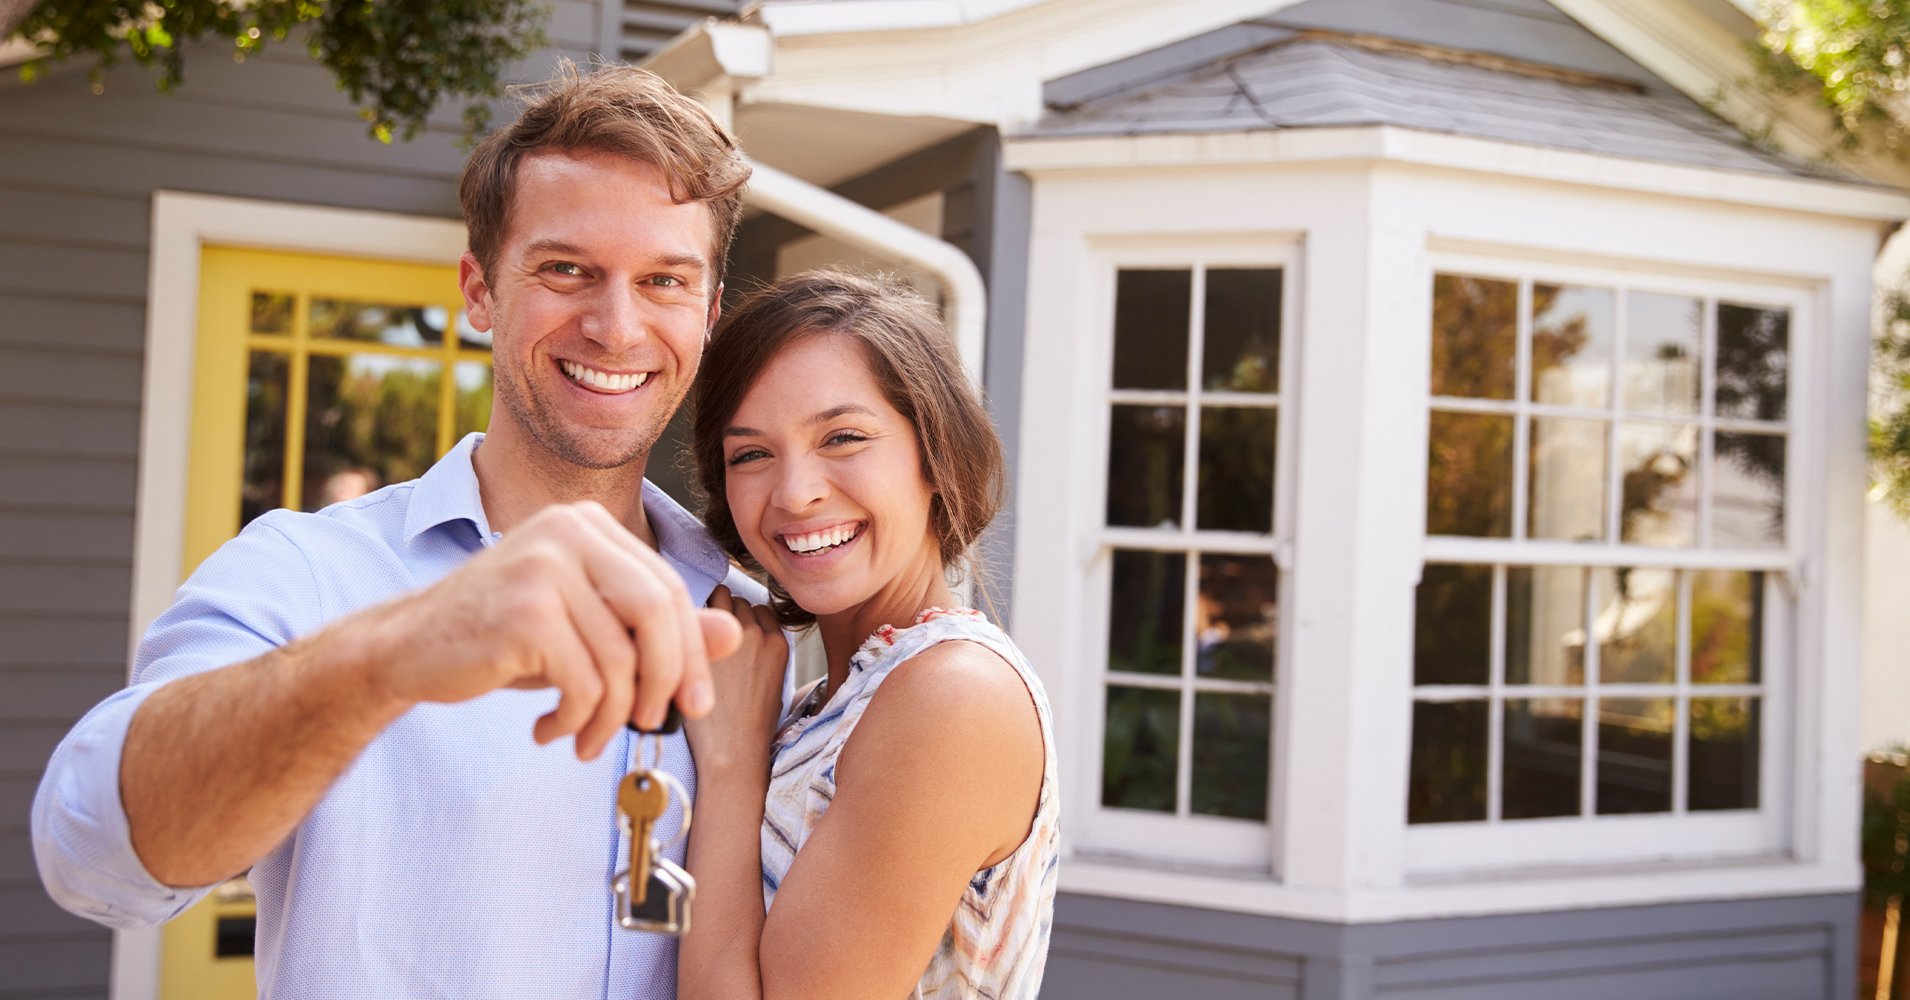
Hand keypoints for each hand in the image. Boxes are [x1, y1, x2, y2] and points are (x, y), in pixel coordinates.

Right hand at [353, 501, 743, 758]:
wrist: (404, 650)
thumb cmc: (503, 639)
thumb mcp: (587, 630)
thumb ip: (657, 629)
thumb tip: (733, 634)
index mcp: (589, 524)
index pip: (668, 589)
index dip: (691, 652)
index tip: (693, 703)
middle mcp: (568, 530)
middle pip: (658, 614)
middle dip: (667, 680)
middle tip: (654, 725)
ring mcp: (544, 565)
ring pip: (621, 658)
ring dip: (612, 716)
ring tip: (586, 739)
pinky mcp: (525, 611)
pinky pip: (586, 682)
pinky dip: (578, 720)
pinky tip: (550, 731)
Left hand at [685, 585, 788, 775]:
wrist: (732, 748)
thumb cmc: (750, 724)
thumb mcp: (773, 683)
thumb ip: (763, 652)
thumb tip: (744, 635)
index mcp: (779, 642)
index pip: (759, 609)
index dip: (743, 619)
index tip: (729, 634)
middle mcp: (759, 632)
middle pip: (738, 600)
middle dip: (724, 611)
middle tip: (707, 634)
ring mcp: (732, 634)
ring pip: (720, 597)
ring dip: (707, 610)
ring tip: (693, 632)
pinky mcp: (707, 640)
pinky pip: (699, 610)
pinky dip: (691, 617)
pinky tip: (684, 636)